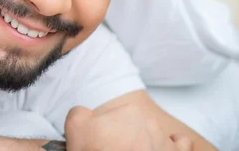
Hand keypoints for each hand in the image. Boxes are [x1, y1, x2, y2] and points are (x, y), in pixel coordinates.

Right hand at [65, 105, 193, 150]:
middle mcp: (152, 124)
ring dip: (147, 142)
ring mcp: (166, 144)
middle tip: (112, 149)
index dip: (106, 129)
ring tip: (132, 150)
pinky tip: (163, 148)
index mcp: (130, 111)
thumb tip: (87, 114)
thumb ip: (81, 111)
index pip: (116, 116)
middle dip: (125, 135)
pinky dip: (176, 146)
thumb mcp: (75, 126)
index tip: (101, 142)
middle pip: (136, 126)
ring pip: (156, 135)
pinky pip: (183, 145)